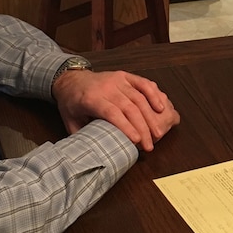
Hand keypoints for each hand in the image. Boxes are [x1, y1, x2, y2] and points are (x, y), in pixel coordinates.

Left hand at [52, 69, 179, 151]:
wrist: (71, 79)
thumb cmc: (72, 103)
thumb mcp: (70, 122)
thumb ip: (83, 136)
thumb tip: (95, 156)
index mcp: (91, 99)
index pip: (112, 113)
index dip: (126, 126)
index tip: (137, 141)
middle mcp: (107, 87)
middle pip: (129, 108)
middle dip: (142, 127)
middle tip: (149, 145)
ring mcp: (118, 80)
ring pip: (139, 97)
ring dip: (151, 116)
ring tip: (158, 133)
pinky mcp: (126, 76)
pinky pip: (143, 83)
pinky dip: (154, 95)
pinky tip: (161, 108)